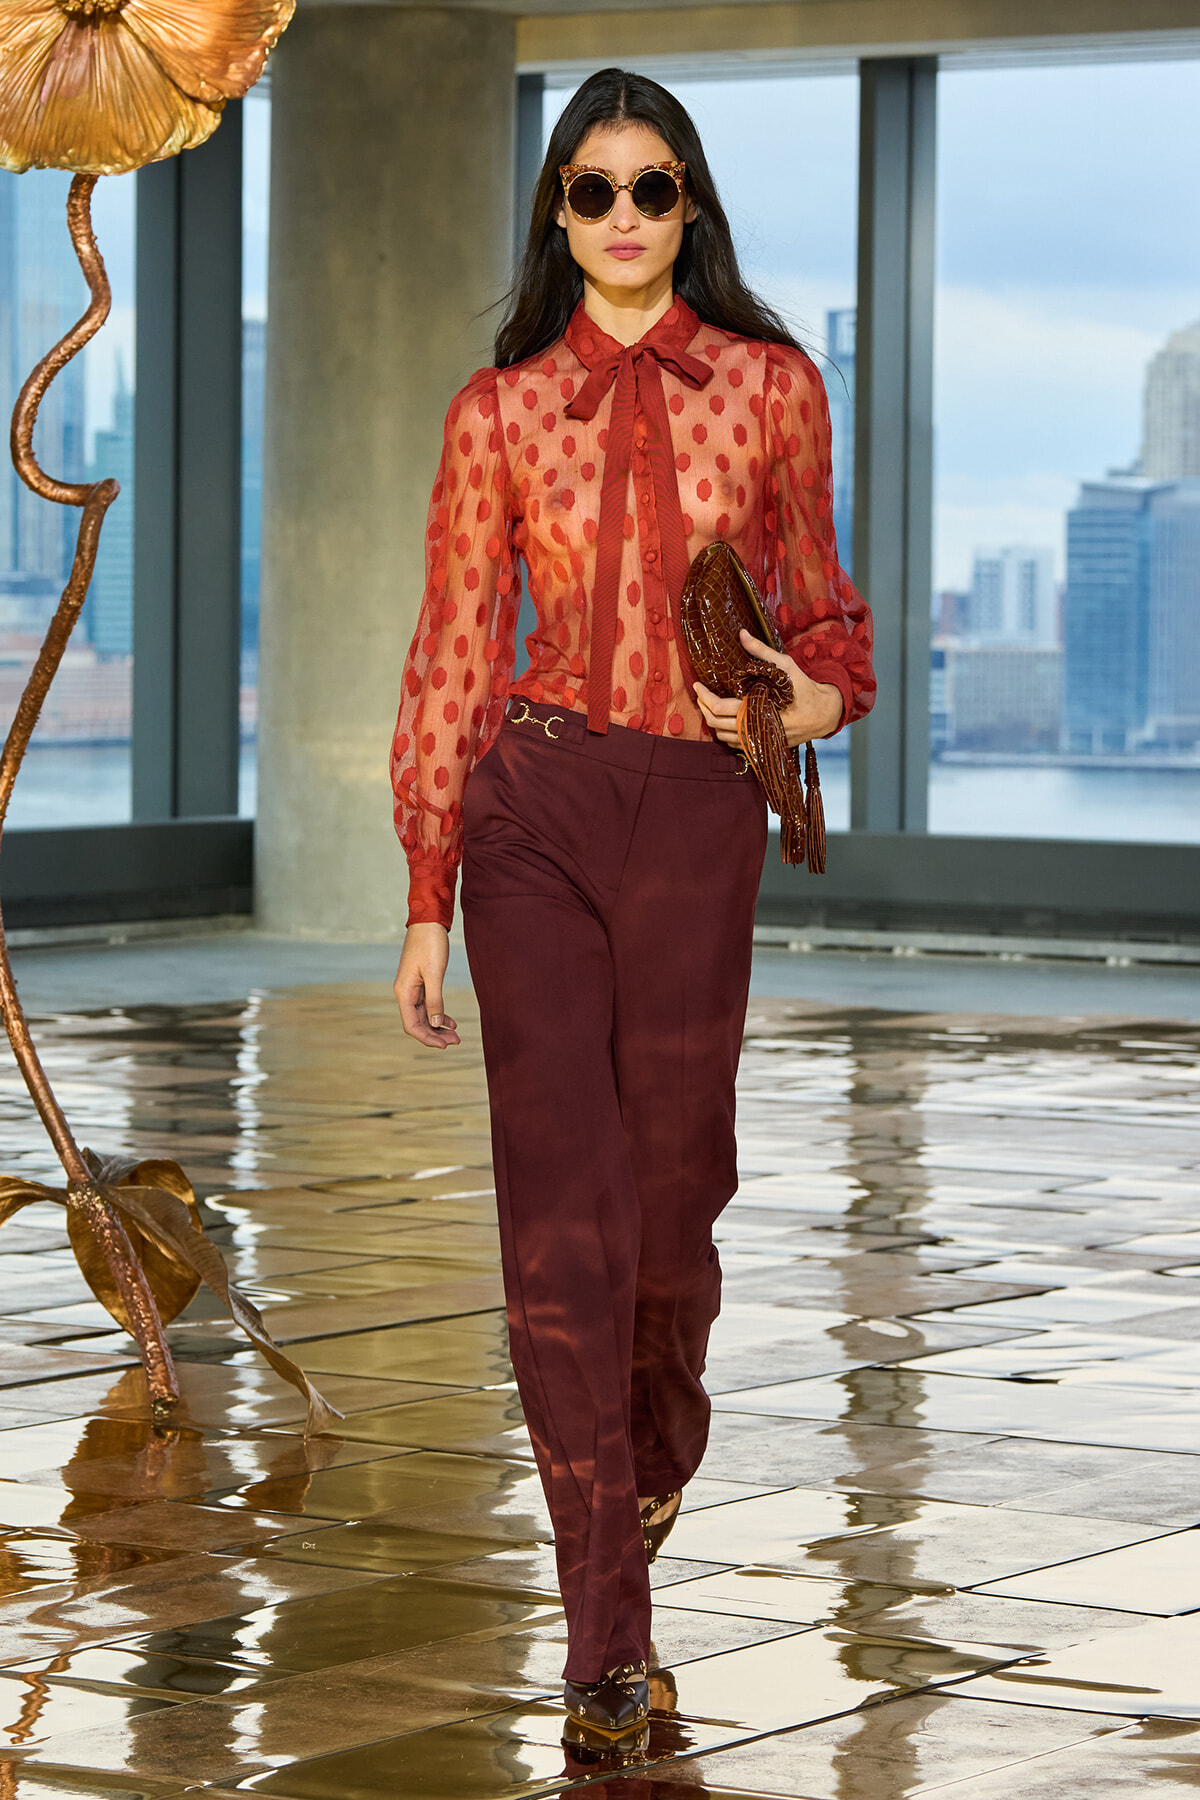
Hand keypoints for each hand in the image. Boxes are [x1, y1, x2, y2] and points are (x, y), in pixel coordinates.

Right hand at [394, 923, 459, 1049]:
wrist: (429, 922)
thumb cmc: (430, 944)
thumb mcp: (435, 973)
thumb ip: (435, 999)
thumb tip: (436, 1023)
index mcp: (404, 992)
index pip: (412, 1025)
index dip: (427, 1038)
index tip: (445, 1046)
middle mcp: (405, 992)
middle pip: (418, 1023)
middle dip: (436, 1035)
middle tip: (456, 1041)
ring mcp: (412, 988)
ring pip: (424, 1015)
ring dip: (438, 1027)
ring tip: (456, 1035)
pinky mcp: (420, 983)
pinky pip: (428, 1005)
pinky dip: (439, 1014)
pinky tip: (451, 1021)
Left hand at [694, 629, 842, 748]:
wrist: (823, 714)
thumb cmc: (804, 688)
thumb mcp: (784, 665)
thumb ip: (761, 651)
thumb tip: (742, 633)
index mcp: (756, 709)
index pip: (718, 708)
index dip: (703, 696)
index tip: (696, 685)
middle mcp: (754, 729)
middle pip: (715, 725)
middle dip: (702, 708)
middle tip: (699, 694)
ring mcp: (757, 741)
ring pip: (722, 737)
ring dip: (712, 722)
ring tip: (709, 705)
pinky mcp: (762, 746)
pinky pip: (734, 745)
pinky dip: (725, 732)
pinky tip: (725, 719)